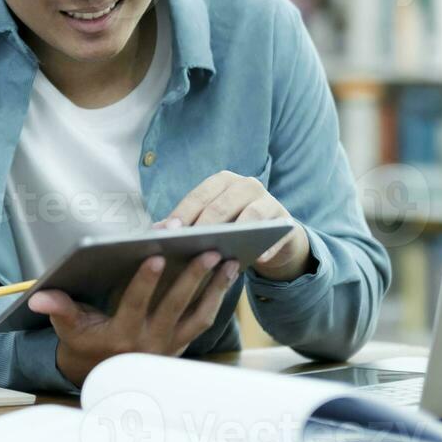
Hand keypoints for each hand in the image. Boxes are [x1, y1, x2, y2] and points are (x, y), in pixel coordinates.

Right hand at [29, 251, 240, 386]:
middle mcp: (150, 342)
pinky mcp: (182, 344)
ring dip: (214, 287)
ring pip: (197, 314)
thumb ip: (58, 309)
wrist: (104, 381)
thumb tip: (38, 298)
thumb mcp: (68, 328)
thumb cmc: (84, 345)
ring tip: (228, 260)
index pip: (135, 305)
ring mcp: (169, 345)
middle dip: (192, 277)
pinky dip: (216, 298)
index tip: (156, 256)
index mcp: (121, 336)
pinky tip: (227, 275)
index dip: (145, 281)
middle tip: (208, 250)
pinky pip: (203, 320)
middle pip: (175, 306)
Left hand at [159, 170, 312, 281]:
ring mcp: (268, 200)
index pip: (199, 195)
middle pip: (222, 205)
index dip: (184, 212)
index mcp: (222, 181)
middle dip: (205, 225)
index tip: (170, 230)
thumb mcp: (210, 223)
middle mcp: (245, 185)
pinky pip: (276, 233)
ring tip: (221, 250)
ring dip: (236, 233)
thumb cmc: (232, 226)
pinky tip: (258, 259)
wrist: (273, 237)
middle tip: (190, 243)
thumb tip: (155, 231)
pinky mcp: (285, 220)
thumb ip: (186, 224)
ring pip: (251, 215)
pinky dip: (267, 247)